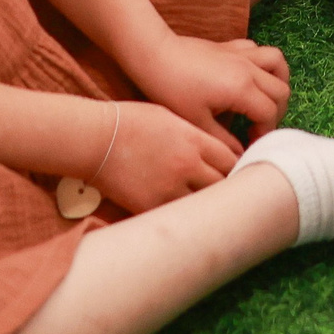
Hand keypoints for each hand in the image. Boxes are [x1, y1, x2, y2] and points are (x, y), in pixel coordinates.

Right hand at [93, 99, 241, 212]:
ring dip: (207, 205)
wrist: (95, 138)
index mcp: (194, 140)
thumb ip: (195, 135)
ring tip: (210, 207)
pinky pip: (178, 216)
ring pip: (204, 204)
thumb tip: (213, 150)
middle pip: (224, 184)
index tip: (237, 170)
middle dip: (227, 187)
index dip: (237, 166)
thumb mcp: (171, 117)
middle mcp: (188, 165)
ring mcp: (170, 188)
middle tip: (229, 192)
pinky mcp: (151, 206)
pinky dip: (183, 216)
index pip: (232, 159)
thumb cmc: (131, 121)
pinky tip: (184, 215)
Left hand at [130, 34, 290, 145]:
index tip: (250, 142)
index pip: (270, 113)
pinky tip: (249, 76)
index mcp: (242, 88)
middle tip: (255, 127)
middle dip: (275, 113)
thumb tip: (240, 155)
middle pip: (281, 91)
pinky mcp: (231, 46)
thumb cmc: (172, 89)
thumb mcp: (197, 122)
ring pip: (278, 64)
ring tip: (263, 99)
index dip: (265, 132)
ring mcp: (242, 54)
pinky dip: (262, 64)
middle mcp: (249, 69)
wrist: (154, 55)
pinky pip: (259, 51)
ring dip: (277, 83)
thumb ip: (223, 140)